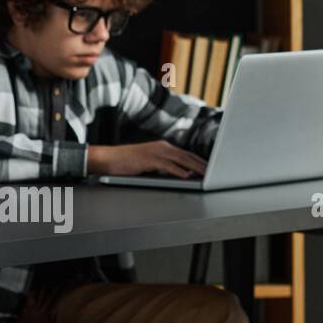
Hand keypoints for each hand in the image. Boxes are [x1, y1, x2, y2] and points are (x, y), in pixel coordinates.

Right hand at [88, 141, 206, 177]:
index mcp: (164, 146)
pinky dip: (178, 170)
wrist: (107, 158)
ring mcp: (156, 151)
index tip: (211, 167)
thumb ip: (164, 165)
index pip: (187, 154)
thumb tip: (181, 174)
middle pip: (187, 156)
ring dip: (195, 167)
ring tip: (206, 174)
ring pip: (181, 159)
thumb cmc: (127, 162)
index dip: (200, 160)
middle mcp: (163, 146)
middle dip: (202, 164)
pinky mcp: (148, 159)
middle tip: (215, 171)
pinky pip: (167, 165)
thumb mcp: (150, 162)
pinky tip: (186, 176)